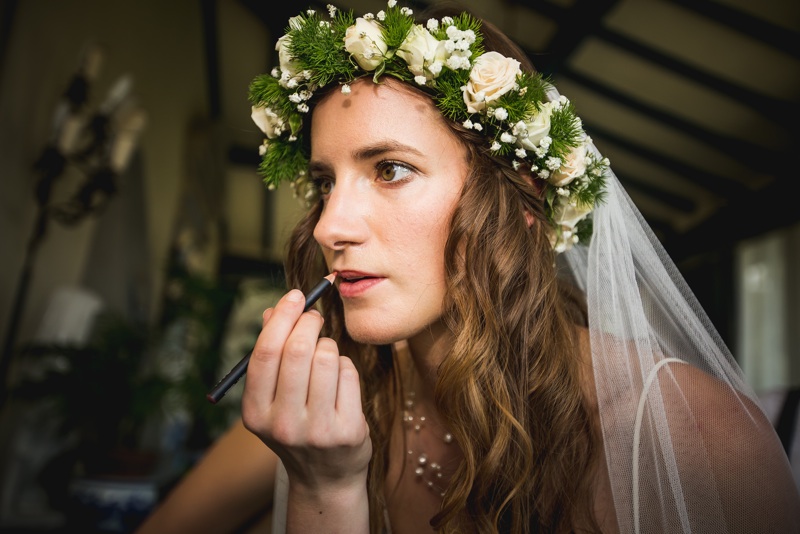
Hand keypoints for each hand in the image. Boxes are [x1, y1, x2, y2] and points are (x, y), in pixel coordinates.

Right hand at [241, 288, 371, 493]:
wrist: (326, 478)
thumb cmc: (298, 425)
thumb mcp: (274, 398)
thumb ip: (271, 355)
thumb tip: (272, 311)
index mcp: (255, 413)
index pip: (265, 353)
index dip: (281, 317)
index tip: (295, 296)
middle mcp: (282, 424)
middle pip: (297, 351)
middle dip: (309, 322)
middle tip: (315, 315)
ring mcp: (316, 430)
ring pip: (327, 358)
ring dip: (329, 346)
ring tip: (326, 355)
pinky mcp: (347, 431)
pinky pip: (349, 374)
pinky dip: (346, 365)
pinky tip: (340, 379)